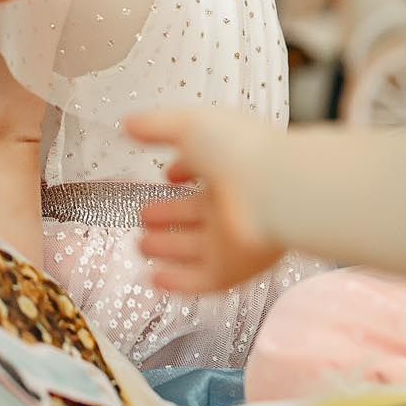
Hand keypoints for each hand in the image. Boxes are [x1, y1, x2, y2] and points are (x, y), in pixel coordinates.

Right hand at [129, 107, 283, 292]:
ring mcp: (234, 237)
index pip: (202, 170)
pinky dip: (178, 281)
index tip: (166, 175)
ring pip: (195, 248)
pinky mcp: (234, 268)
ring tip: (141, 245)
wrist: (277, 192)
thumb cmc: (237, 150)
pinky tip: (154, 279)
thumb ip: (155, 126)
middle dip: (169, 214)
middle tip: (143, 216)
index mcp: (227, 165)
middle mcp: (232, 202)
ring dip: (168, 248)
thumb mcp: (189, 124)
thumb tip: (128, 124)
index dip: (182, 171)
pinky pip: (202, 279)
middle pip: (196, 213)